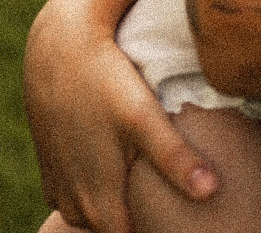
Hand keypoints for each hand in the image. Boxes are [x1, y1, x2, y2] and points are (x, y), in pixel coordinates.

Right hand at [24, 0, 216, 232]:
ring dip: (106, 208)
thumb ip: (175, 158)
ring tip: (136, 190)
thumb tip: (212, 193)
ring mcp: (57, 181)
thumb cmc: (106, 81)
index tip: (175, 223)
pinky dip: (87, 189)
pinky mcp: (48, 160)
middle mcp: (73, 200)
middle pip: (107, 231)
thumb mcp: (144, 116)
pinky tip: (106, 168)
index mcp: (98, 203)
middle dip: (133, 223)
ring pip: (84, 214)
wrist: (58, 46)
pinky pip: (67, 193)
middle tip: (161, 208)